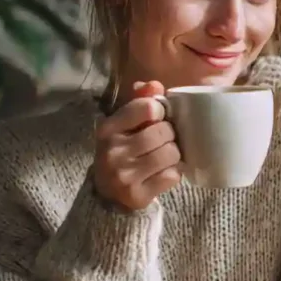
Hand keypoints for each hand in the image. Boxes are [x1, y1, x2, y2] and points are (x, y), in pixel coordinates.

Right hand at [93, 81, 181, 210]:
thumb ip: (140, 101)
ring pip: (171, 153)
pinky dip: (172, 173)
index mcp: (108, 129)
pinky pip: (172, 176)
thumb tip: (154, 85)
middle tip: (161, 142)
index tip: (156, 119)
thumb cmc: (121, 151)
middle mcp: (113, 151)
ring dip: (173, 155)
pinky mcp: (138, 195)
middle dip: (169, 135)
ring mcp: (124, 175)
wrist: (107, 195)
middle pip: (164, 131)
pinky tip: (161, 174)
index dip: (160, 112)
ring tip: (162, 158)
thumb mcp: (123, 125)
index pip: (148, 107)